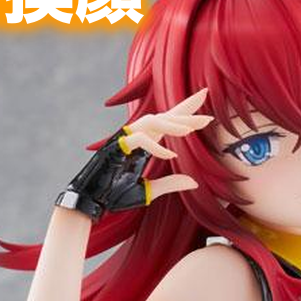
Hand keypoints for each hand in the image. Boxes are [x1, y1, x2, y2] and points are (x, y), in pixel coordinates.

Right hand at [55, 87, 212, 221]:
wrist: (92, 202)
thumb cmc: (115, 194)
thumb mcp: (151, 191)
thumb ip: (171, 183)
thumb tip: (194, 182)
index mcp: (145, 142)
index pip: (169, 120)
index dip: (186, 109)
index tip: (205, 97)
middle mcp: (136, 135)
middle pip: (164, 116)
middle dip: (186, 113)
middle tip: (208, 116)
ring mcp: (124, 139)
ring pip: (152, 121)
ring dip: (172, 125)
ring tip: (192, 130)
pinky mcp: (116, 147)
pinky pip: (139, 139)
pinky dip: (155, 147)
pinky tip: (171, 155)